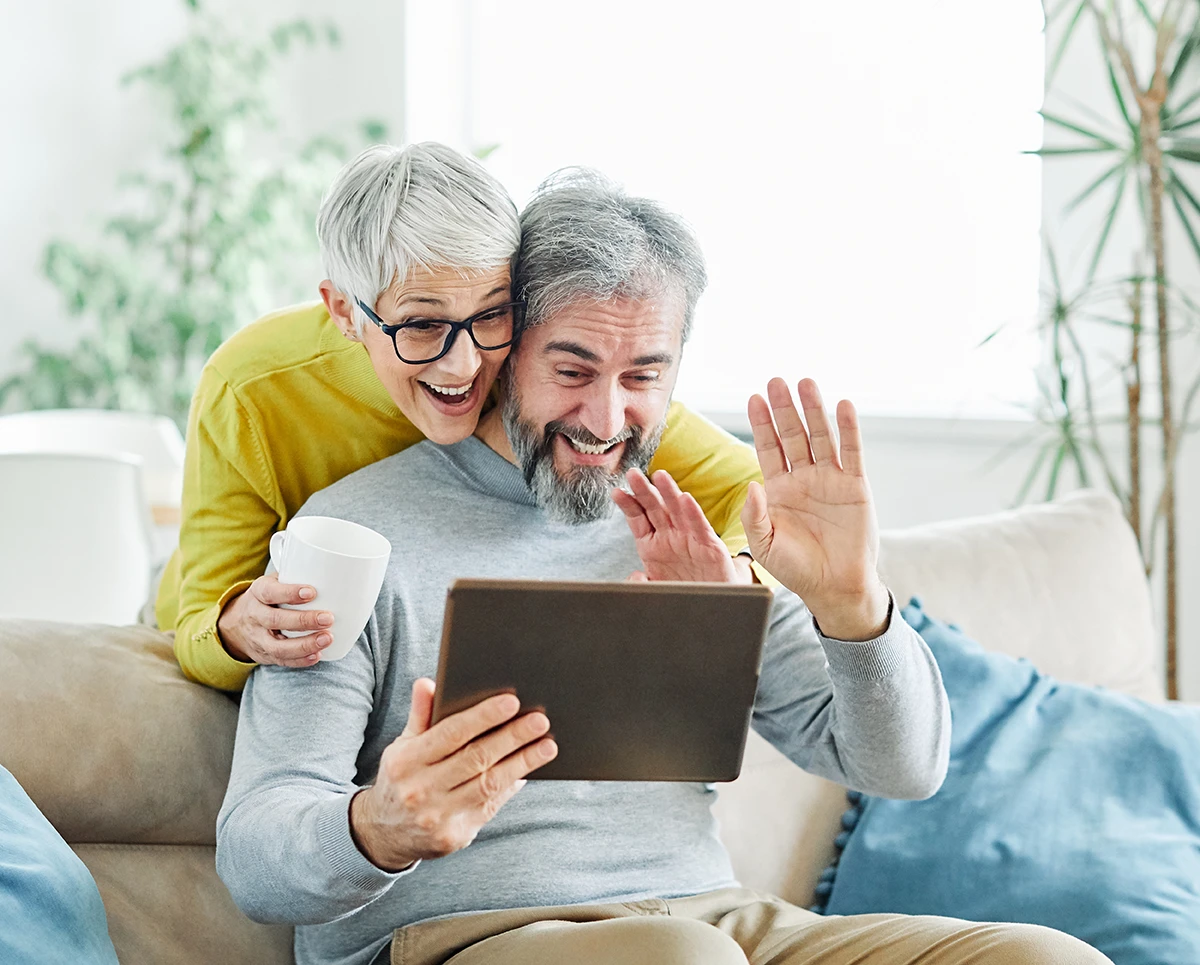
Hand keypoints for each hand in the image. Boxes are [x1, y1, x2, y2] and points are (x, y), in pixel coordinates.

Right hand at [216, 573, 333, 666]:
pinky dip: (300, 660)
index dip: (290, 593)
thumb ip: (295, 575)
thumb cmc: (267, 598)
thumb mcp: (273, 582)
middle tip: (328, 618)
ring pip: (278, 646)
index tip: (312, 592)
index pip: (270, 592)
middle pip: (275, 620)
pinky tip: (317, 655)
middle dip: (303, 621)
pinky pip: (281, 661)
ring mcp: (258, 638)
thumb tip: (332, 567)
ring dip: (305, 645)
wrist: (236, 624)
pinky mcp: (265, 655)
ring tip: (327, 638)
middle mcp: (255, 616)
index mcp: (258, 593)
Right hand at [349, 679, 556, 870]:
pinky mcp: (454, 837)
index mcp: (406, 762)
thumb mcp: (402, 746)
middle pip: (475, 758)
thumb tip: (428, 683)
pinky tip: (528, 770)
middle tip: (539, 721)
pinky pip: (490, 807)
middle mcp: (420, 790)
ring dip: (521, 763)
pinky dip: (510, 787)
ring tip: (547, 746)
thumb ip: (419, 716)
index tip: (512, 701)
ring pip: (488, 785)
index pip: (451, 734)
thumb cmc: (402, 778)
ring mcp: (438, 817)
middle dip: (511, 737)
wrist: (385, 833)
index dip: (483, 717)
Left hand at [612, 468, 744, 582]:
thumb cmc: (682, 590)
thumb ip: (640, 585)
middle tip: (633, 474)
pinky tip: (686, 500)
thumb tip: (634, 577)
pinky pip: (700, 527)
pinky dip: (693, 514)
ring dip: (669, 493)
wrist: (712, 603)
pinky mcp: (710, 546)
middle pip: (655, 509)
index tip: (617, 493)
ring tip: (659, 476)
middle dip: (644, 491)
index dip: (628, 505)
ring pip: (677, 511)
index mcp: (652, 544)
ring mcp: (689, 539)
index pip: (638, 519)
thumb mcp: (655, 589)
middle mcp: (670, 537)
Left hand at [740, 378, 888, 640]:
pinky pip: (851, 453)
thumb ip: (754, 515)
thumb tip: (752, 483)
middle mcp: (803, 478)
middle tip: (776, 381)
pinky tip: (843, 406)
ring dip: (814, 410)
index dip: (762, 424)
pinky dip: (849, 430)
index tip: (754, 398)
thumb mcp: (764, 544)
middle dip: (785, 409)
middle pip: (793, 435)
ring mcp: (830, 480)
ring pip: (820, 437)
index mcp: (778, 489)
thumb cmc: (796, 569)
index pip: (768, 448)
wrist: (834, 587)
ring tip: (806, 383)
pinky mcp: (855, 487)